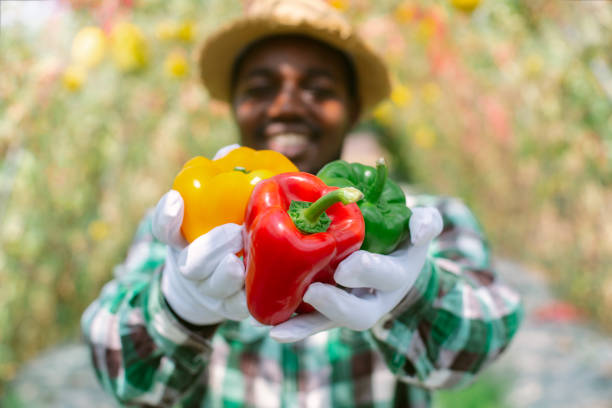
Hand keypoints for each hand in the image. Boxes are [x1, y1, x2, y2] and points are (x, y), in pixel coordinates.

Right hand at [153, 189, 248, 325]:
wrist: (218, 282)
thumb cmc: (221, 231)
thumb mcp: (212, 208)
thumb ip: (217, 179)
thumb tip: (229, 152)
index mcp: (183, 241)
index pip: (166, 229)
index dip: (167, 217)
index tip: (177, 199)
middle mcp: (193, 268)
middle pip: (191, 264)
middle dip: (211, 248)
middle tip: (235, 232)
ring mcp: (212, 291)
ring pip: (215, 288)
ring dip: (227, 276)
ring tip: (240, 264)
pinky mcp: (233, 309)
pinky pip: (237, 309)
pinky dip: (245, 301)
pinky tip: (256, 288)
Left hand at [269, 206, 442, 341]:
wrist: (391, 257)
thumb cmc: (401, 237)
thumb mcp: (419, 228)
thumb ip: (426, 224)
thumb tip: (421, 231)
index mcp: (396, 276)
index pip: (387, 276)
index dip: (368, 273)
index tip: (345, 269)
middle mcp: (374, 300)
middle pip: (358, 313)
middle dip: (336, 305)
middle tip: (314, 291)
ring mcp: (349, 308)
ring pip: (330, 324)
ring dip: (305, 327)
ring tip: (279, 329)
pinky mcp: (328, 311)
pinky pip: (311, 324)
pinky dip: (294, 330)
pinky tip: (274, 332)